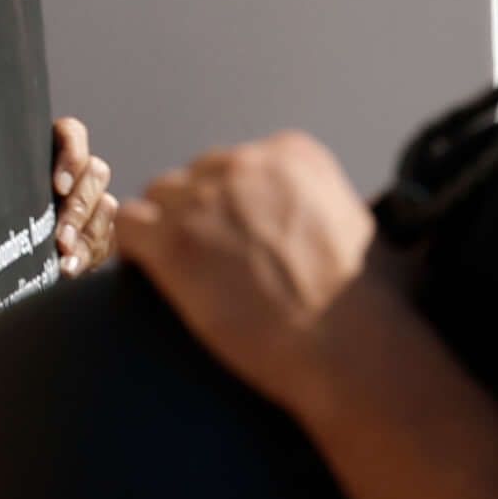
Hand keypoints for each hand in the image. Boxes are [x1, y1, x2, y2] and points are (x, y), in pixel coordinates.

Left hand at [45, 117, 115, 276]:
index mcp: (46, 148)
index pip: (71, 134)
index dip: (71, 156)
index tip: (57, 187)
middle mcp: (74, 170)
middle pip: (95, 173)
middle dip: (78, 208)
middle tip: (60, 237)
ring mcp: (89, 200)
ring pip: (106, 206)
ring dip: (87, 234)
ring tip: (65, 257)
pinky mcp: (96, 231)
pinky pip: (106, 239)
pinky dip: (89, 255)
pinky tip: (71, 268)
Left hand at [119, 134, 376, 401]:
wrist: (346, 345)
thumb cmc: (369, 305)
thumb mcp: (367, 231)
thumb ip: (340, 209)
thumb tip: (360, 216)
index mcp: (294, 153)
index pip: (241, 164)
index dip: (234, 204)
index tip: (239, 239)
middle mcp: (247, 165)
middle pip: (197, 177)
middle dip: (200, 216)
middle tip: (209, 262)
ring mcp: (206, 200)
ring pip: (159, 197)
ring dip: (165, 230)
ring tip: (179, 273)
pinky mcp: (173, 241)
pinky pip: (128, 225)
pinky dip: (131, 249)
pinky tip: (147, 274)